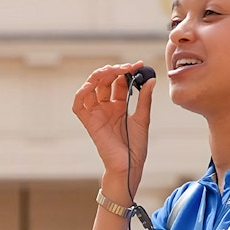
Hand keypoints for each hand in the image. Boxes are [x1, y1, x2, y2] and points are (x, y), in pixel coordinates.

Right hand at [72, 62, 154, 183]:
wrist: (130, 165)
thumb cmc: (136, 146)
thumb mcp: (143, 118)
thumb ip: (145, 99)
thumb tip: (151, 79)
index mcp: (119, 106)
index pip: (119, 82)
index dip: (127, 72)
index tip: (139, 65)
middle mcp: (106, 107)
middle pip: (104, 82)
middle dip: (114, 70)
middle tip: (128, 66)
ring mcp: (97, 114)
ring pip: (91, 88)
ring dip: (99, 76)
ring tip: (112, 70)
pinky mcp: (89, 122)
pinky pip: (78, 105)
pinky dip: (81, 93)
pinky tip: (91, 85)